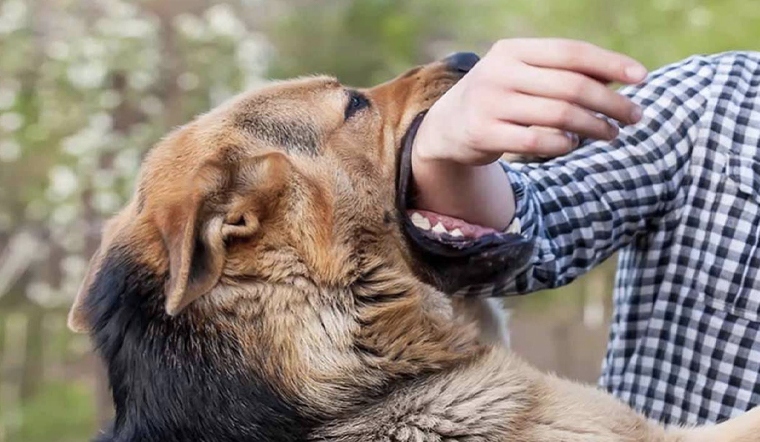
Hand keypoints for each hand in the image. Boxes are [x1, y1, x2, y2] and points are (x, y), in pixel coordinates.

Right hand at [411, 39, 647, 228]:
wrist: (446, 127)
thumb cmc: (499, 97)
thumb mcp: (522, 75)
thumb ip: (561, 73)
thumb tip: (620, 78)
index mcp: (512, 50)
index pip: (571, 52)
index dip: (610, 64)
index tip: (642, 78)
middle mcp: (499, 73)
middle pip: (571, 86)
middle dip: (611, 102)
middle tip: (635, 116)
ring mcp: (489, 103)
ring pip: (559, 115)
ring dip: (595, 126)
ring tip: (612, 133)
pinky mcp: (483, 134)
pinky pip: (538, 141)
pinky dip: (563, 145)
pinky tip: (572, 145)